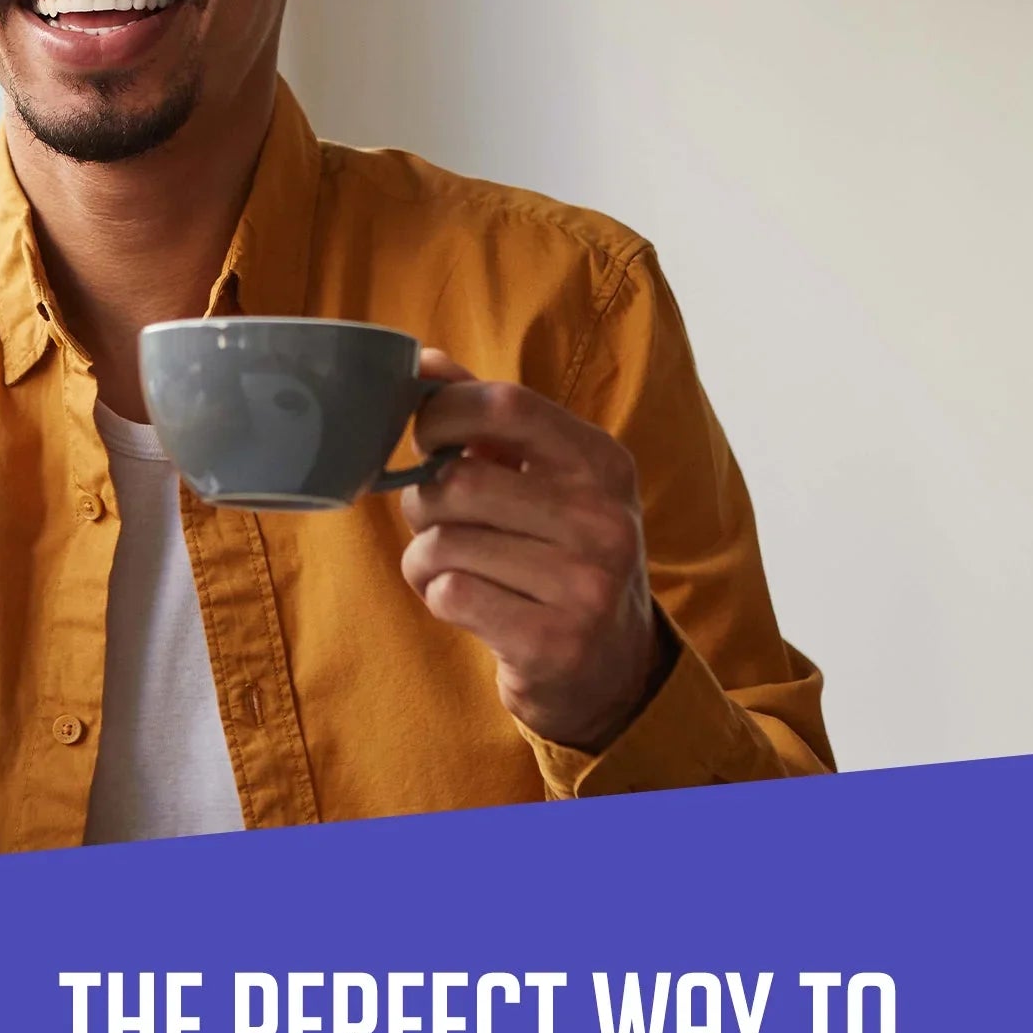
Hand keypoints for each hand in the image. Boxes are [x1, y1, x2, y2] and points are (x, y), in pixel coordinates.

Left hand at [400, 350, 668, 751]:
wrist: (609, 670)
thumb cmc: (558, 557)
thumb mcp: (544, 481)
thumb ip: (486, 421)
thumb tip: (424, 362)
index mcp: (603, 462)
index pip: (506, 404)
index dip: (442, 413)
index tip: (425, 438)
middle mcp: (604, 519)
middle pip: (458, 480)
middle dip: (424, 501)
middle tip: (437, 522)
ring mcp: (585, 585)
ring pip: (443, 542)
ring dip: (424, 558)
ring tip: (455, 570)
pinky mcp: (553, 643)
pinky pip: (449, 594)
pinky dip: (437, 597)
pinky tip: (469, 605)